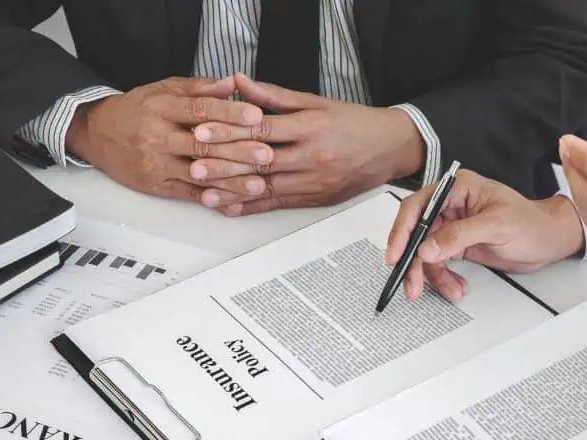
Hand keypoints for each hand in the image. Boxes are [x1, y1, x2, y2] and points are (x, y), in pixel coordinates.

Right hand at [66, 76, 272, 203]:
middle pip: (202, 144)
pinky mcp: (156, 185)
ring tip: (258, 184)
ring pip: (198, 173)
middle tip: (267, 154)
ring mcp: (157, 163)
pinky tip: (233, 202)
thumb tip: (233, 83)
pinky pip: (188, 194)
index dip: (229, 114)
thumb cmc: (137, 110)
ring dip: (231, 181)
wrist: (96, 134)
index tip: (256, 116)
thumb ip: (199, 88)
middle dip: (238, 151)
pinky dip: (212, 198)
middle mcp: (158, 136)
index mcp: (162, 107)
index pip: (200, 110)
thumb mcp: (164, 89)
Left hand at [190, 73, 425, 214]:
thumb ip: (275, 96)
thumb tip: (239, 83)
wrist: (391, 148)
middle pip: (262, 163)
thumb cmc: (355, 123)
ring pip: (268, 188)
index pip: (263, 131)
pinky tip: (233, 208)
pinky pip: (280, 204)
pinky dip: (254, 207)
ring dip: (234, 192)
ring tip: (206, 193)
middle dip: (225, 165)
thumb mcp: (317, 102)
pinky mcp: (317, 199)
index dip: (231, 132)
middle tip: (195, 166)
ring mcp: (316, 182)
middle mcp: (313, 157)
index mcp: (312, 127)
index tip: (204, 131)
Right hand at [386, 170, 584, 302]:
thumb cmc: (532, 223)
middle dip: (414, 260)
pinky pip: (439, 263)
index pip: (418, 206)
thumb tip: (429, 247)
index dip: (403, 230)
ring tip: (449, 290)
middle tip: (412, 283)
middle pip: (417, 233)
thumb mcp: (497, 226)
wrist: (550, 241)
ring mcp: (453, 227)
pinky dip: (444, 278)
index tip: (396, 254)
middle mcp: (451, 206)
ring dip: (431, 275)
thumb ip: (460, 235)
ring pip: (426, 252)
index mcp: (458, 189)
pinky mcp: (458, 246)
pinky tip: (457, 286)